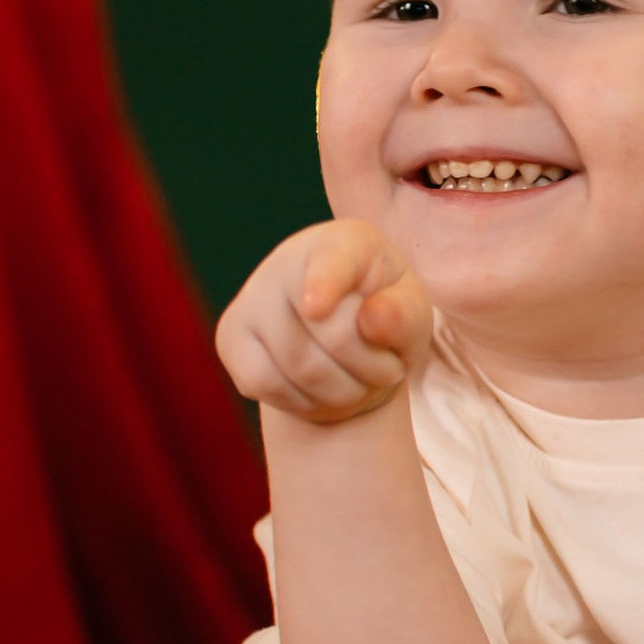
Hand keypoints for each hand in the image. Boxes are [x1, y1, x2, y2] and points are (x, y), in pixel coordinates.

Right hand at [216, 219, 432, 426]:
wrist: (344, 345)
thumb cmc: (383, 318)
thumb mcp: (412, 314)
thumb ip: (403, 314)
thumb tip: (372, 320)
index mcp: (344, 242)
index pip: (332, 260)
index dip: (324, 284)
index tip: (316, 308)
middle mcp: (287, 260)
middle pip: (327, 332)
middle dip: (368, 367)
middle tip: (388, 371)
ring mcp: (252, 298)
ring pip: (297, 366)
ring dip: (342, 392)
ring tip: (358, 382)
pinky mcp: (231, 338)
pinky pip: (266, 384)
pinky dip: (303, 402)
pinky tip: (321, 390)